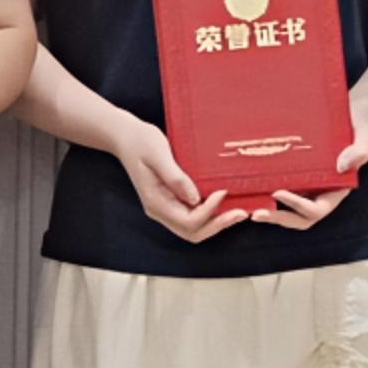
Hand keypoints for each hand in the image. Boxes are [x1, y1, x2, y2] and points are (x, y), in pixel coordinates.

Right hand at [112, 117, 240, 242]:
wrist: (124, 136)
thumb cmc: (140, 141)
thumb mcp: (158, 154)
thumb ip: (175, 177)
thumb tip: (196, 198)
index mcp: (156, 203)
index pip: (188, 221)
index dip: (209, 210)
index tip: (223, 191)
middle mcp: (160, 210)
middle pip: (193, 232)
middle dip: (218, 225)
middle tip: (242, 213)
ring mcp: (165, 207)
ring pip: (194, 228)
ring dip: (216, 223)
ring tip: (238, 211)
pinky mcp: (171, 200)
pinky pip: (193, 215)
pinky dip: (210, 214)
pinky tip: (224, 202)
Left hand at [258, 129, 367, 228]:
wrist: (350, 117)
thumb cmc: (357, 127)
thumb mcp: (364, 137)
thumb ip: (359, 151)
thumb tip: (341, 166)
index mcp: (336, 190)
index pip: (316, 209)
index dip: (298, 205)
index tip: (278, 192)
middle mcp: (321, 194)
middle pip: (300, 219)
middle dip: (279, 218)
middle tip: (256, 213)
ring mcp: (308, 188)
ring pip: (288, 211)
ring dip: (270, 213)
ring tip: (247, 208)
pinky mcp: (296, 178)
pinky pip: (281, 192)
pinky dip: (266, 195)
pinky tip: (247, 190)